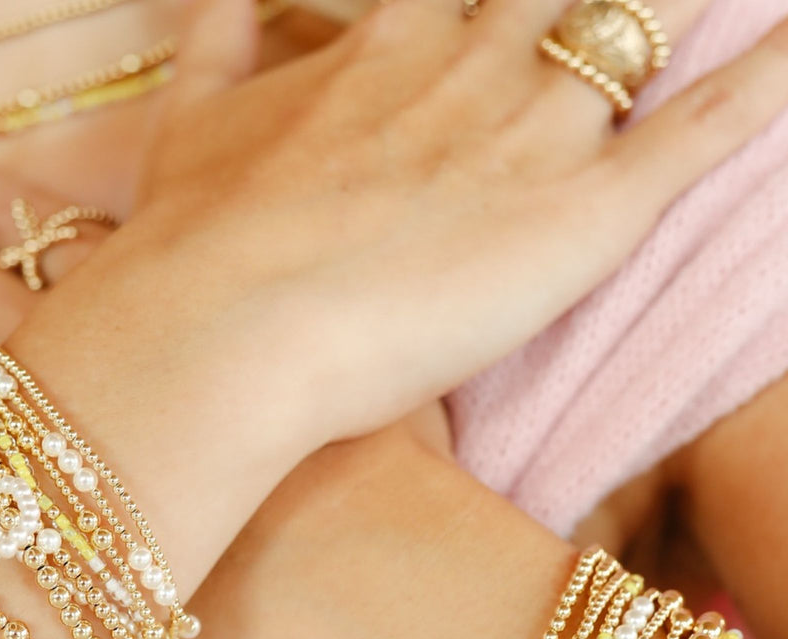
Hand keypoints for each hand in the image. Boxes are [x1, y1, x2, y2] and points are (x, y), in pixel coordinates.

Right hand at [105, 0, 787, 441]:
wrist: (217, 324)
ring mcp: (530, 134)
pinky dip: (767, 81)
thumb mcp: (190, 128)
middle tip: (624, 0)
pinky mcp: (577, 216)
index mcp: (390, 53)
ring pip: (640, 31)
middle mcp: (471, 70)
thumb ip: (219, 50)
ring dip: (671, 12)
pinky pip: (699, 132)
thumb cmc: (192, 242)